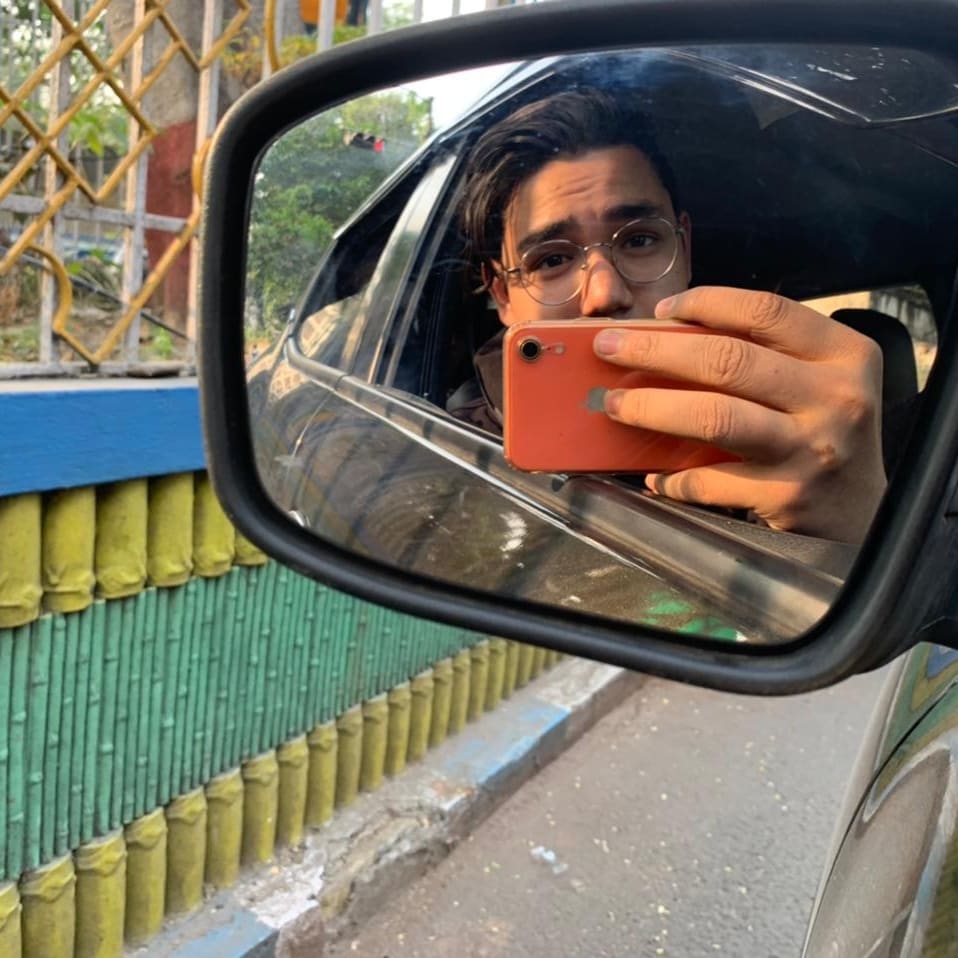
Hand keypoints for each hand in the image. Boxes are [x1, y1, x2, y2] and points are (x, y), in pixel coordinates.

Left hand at [594, 287, 885, 542]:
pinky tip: (653, 476)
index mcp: (843, 354)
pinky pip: (709, 480)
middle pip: (726, 359)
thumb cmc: (822, 434)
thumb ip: (765, 357)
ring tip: (613, 405)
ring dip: (651, 408)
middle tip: (609, 348)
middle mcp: (834, 397)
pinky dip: (672, 479)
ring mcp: (812, 448)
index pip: (764, 310)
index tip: (661, 309)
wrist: (861, 515)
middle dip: (654, 350)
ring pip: (713, 416)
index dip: (705, 302)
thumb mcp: (816, 382)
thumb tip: (666, 338)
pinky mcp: (787, 494)